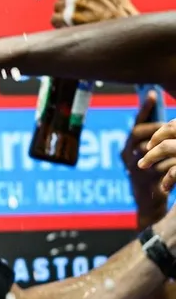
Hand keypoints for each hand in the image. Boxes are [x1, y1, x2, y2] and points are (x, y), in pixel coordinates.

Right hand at [121, 94, 170, 214]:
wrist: (149, 204)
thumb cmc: (153, 176)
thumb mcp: (148, 157)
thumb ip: (153, 140)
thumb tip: (168, 120)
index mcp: (127, 149)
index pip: (135, 125)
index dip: (144, 109)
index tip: (154, 94)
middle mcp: (127, 158)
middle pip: (139, 134)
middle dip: (158, 129)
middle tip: (171, 127)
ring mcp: (136, 170)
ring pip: (157, 150)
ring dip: (172, 151)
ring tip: (175, 154)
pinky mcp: (148, 182)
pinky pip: (166, 167)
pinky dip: (175, 166)